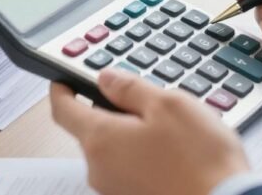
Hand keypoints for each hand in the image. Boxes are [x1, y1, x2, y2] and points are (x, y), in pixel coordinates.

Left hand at [50, 70, 248, 194]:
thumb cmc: (200, 160)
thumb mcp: (168, 104)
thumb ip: (131, 88)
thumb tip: (107, 79)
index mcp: (101, 140)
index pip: (63, 110)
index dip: (61, 89)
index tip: (63, 80)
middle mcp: (100, 169)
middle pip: (92, 130)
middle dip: (113, 111)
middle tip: (147, 100)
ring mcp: (116, 189)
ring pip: (115, 149)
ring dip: (133, 134)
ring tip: (174, 129)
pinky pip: (130, 168)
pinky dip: (145, 155)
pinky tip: (176, 152)